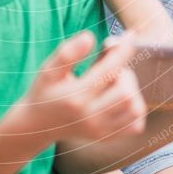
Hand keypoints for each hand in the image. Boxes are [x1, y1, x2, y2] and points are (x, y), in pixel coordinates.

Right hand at [23, 30, 146, 141]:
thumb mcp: (48, 69)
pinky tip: (120, 98)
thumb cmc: (44, 91)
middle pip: (126, 91)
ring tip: (116, 82)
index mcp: (76, 96)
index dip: (124, 50)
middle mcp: (90, 116)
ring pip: (134, 109)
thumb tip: (89, 36)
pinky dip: (134, 109)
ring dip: (132, 90)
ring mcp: (100, 130)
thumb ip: (68, 53)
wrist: (37, 125)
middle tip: (114, 66)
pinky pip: (135, 125)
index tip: (130, 36)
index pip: (110, 70)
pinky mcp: (106, 138)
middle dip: (125, 71)